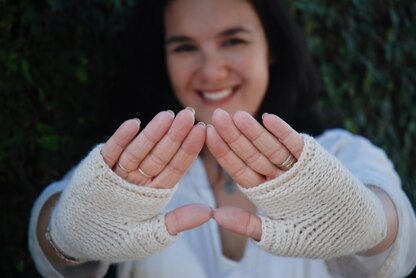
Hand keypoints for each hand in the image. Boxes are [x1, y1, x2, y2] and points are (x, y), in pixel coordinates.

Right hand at [100, 107, 211, 234]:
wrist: (79, 236)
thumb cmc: (117, 238)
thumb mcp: (151, 235)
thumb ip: (178, 222)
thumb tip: (209, 212)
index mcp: (157, 191)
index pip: (176, 167)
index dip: (189, 149)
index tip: (203, 130)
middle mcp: (141, 178)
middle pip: (161, 154)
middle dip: (175, 135)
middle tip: (189, 115)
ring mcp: (121, 171)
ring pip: (139, 150)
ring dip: (152, 133)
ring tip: (167, 115)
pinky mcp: (99, 168)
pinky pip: (111, 152)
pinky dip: (121, 139)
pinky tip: (133, 124)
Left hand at [207, 109, 386, 258]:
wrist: (351, 227)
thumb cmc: (312, 234)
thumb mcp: (276, 235)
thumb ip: (247, 225)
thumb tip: (215, 216)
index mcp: (261, 190)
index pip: (237, 169)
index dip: (223, 152)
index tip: (207, 135)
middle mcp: (273, 175)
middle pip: (249, 153)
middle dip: (232, 136)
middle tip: (215, 116)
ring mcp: (292, 166)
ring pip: (269, 147)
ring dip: (254, 131)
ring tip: (237, 115)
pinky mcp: (312, 159)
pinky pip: (295, 145)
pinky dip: (283, 132)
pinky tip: (268, 119)